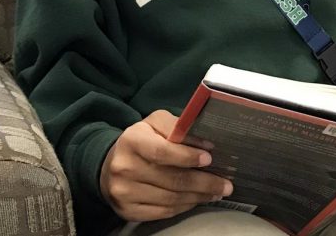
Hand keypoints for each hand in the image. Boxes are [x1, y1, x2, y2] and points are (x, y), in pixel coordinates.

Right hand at [100, 110, 232, 221]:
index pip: (162, 152)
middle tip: (225, 184)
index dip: (188, 157)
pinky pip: (163, 212)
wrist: (111, 164)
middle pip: (171, 180)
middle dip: (204, 183)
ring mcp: (125, 192)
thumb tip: (206, 143)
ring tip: (215, 192)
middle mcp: (125, 168)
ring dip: (198, 197)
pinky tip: (196, 200)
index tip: (209, 158)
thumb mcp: (156, 124)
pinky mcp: (128, 211)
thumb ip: (179, 128)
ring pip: (171, 199)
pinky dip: (184, 207)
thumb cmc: (142, 141)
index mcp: (132, 141)